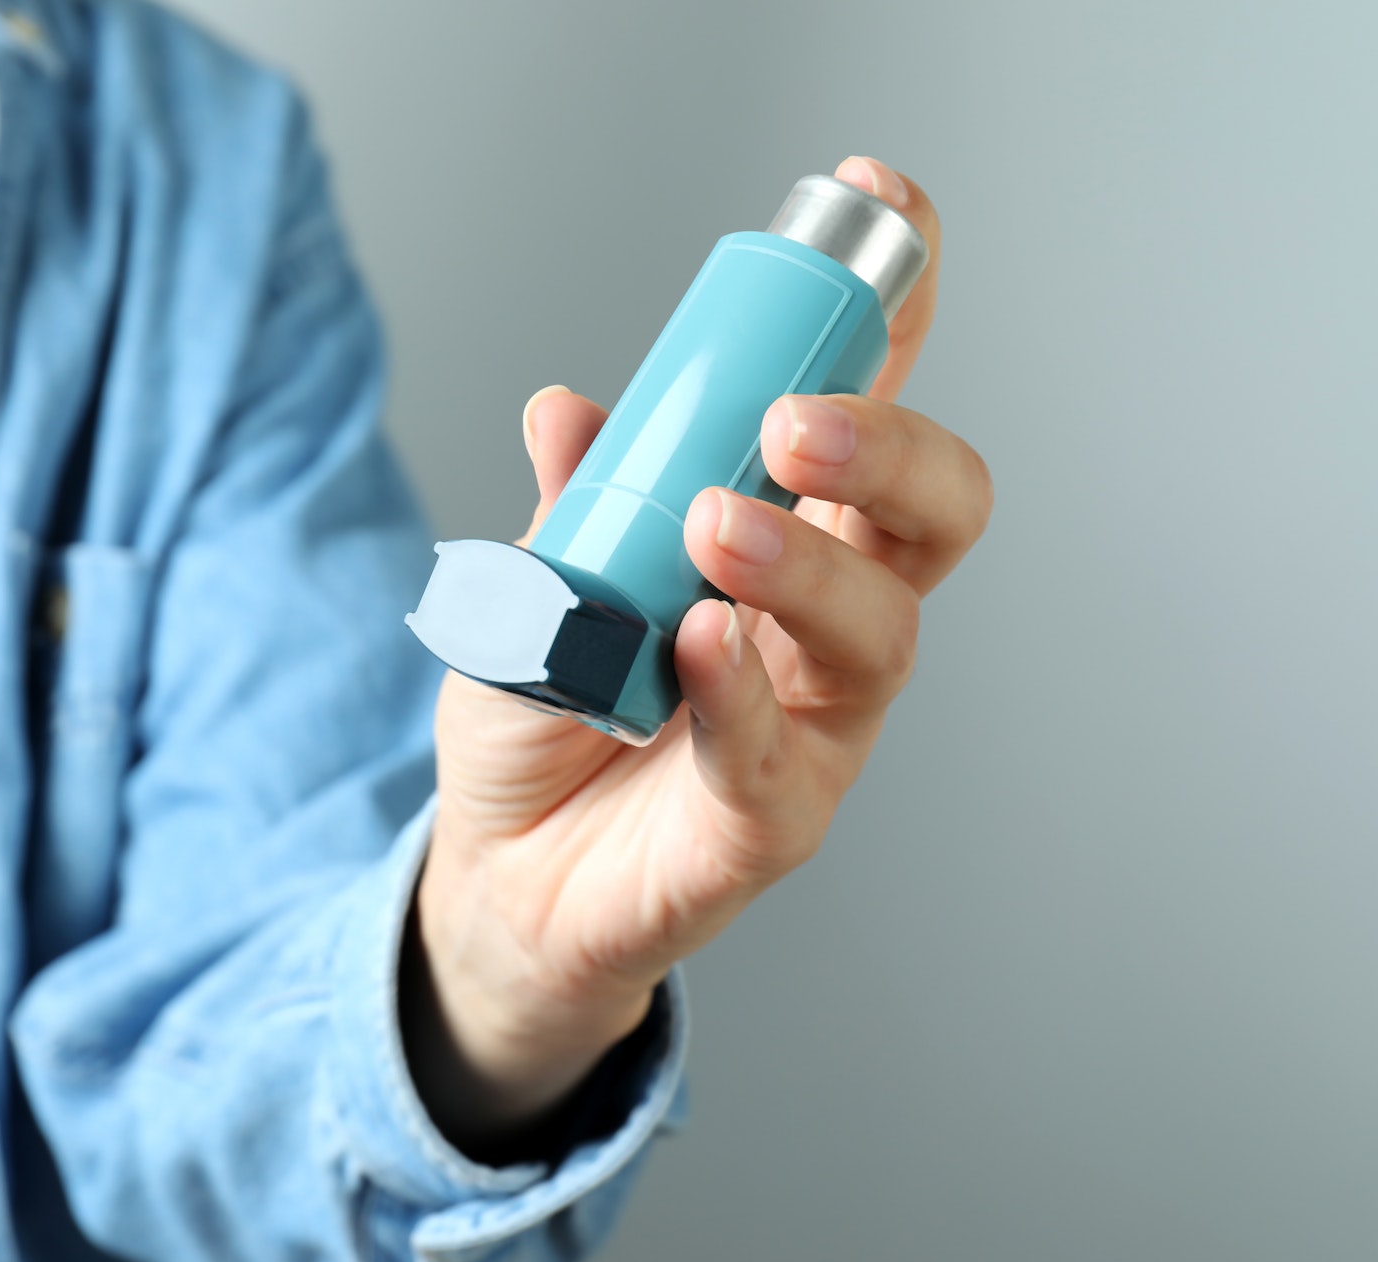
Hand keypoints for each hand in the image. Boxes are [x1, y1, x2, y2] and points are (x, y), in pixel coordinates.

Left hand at [403, 157, 992, 1155]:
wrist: (498, 876)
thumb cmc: (542, 723)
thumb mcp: (538, 585)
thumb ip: (575, 505)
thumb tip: (569, 407)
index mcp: (787, 535)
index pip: (867, 415)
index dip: (893, 317)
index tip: (889, 216)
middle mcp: (825, 619)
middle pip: (930, 513)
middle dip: (890, 446)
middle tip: (796, 420)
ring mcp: (817, 721)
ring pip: (881, 628)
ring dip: (807, 564)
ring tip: (718, 526)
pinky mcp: (774, 820)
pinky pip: (780, 755)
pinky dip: (742, 693)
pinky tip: (696, 645)